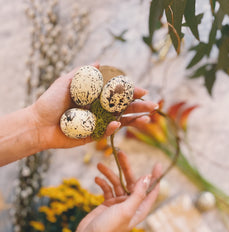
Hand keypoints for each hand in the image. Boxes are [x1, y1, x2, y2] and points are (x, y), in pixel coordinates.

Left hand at [30, 65, 157, 149]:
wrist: (37, 123)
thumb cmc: (49, 102)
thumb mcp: (65, 83)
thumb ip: (82, 74)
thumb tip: (98, 62)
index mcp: (95, 97)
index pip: (117, 94)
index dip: (131, 92)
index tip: (143, 91)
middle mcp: (99, 110)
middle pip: (123, 108)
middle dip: (139, 107)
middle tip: (154, 106)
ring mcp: (97, 123)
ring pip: (120, 122)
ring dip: (134, 120)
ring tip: (147, 119)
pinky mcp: (92, 136)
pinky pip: (105, 133)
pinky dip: (113, 129)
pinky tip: (119, 124)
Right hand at [72, 151, 160, 231]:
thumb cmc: (108, 228)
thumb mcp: (125, 210)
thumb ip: (137, 194)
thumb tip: (148, 177)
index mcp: (139, 208)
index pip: (151, 190)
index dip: (155, 178)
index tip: (157, 164)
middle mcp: (131, 204)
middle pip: (131, 181)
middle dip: (125, 167)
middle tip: (120, 153)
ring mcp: (119, 202)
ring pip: (117, 183)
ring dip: (108, 174)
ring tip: (100, 165)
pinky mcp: (108, 202)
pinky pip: (107, 188)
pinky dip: (102, 183)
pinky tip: (97, 179)